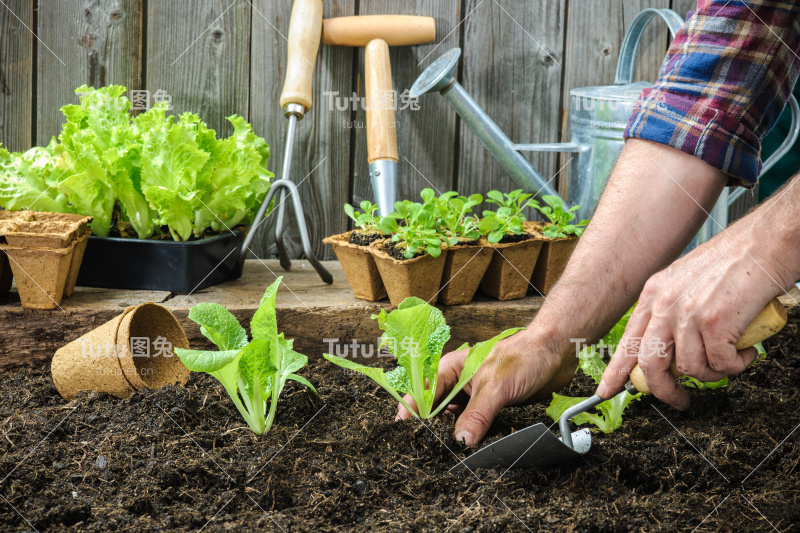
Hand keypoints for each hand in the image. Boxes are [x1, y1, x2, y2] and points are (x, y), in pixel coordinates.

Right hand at [396, 331, 576, 445]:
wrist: (556, 353)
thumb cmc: (524, 356)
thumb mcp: (495, 387)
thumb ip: (477, 415)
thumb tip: (460, 441)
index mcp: (451, 369)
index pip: (422, 393)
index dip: (411, 412)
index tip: (403, 432)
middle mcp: (459, 382)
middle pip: (435, 409)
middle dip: (430, 427)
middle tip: (425, 449)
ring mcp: (474, 395)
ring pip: (454, 419)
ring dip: (451, 434)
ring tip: (444, 453)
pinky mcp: (491, 406)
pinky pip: (474, 424)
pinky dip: (470, 436)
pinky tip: (469, 448)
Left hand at [597, 226, 789, 408]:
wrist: (765, 243)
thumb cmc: (734, 263)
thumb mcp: (685, 282)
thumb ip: (671, 313)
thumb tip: (671, 350)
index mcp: (654, 294)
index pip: (627, 340)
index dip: (616, 371)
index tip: (606, 391)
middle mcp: (665, 304)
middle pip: (650, 364)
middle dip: (664, 390)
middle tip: (679, 401)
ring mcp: (688, 313)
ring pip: (691, 369)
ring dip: (714, 374)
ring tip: (730, 359)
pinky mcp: (714, 322)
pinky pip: (720, 365)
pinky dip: (736, 365)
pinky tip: (744, 351)